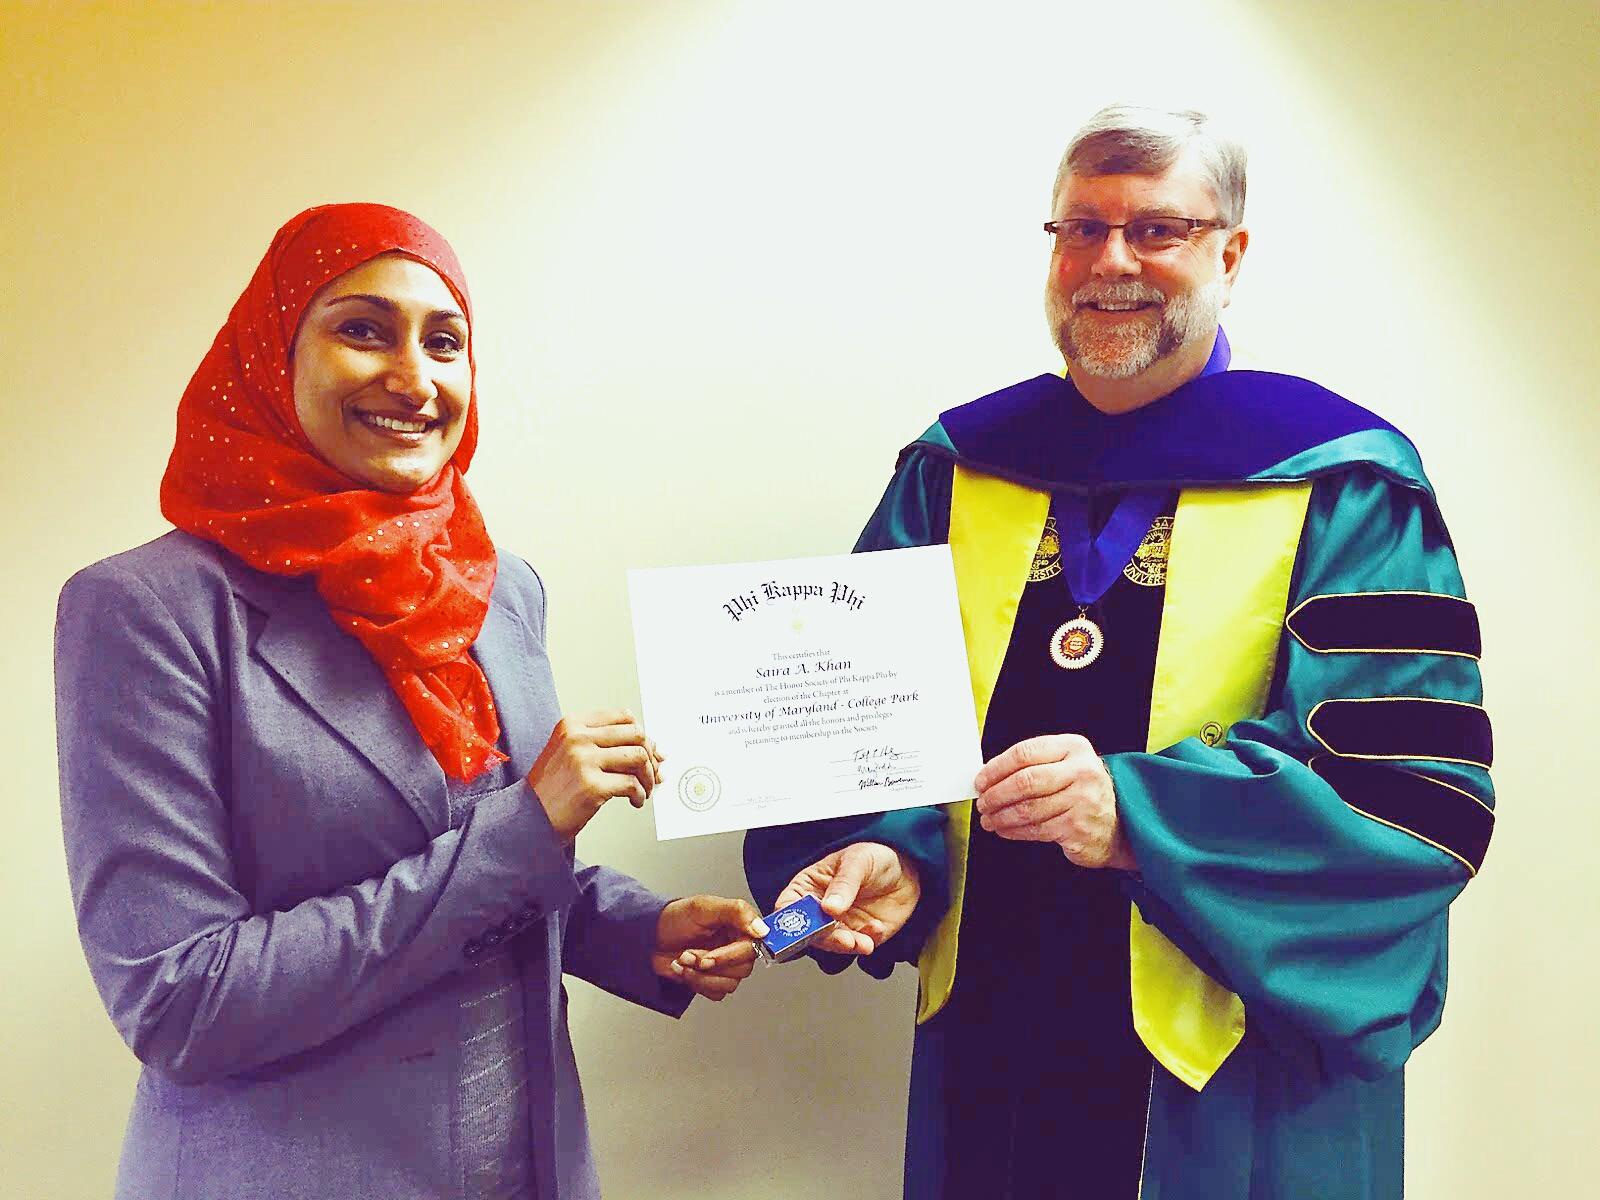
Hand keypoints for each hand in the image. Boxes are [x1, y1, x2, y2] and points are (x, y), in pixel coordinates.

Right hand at [527, 710, 663, 842]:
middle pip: (636, 734)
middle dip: (651, 756)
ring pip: (638, 757)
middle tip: (652, 772)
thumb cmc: (551, 789)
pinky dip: (640, 795)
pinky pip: (632, 785)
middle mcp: (577, 738)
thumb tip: (653, 749)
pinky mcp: (591, 786)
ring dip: (648, 777)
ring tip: (644, 790)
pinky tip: (635, 801)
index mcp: (572, 724)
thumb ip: (606, 746)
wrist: (528, 817)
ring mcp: (583, 761)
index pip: (623, 717)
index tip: (649, 750)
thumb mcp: (571, 753)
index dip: (642, 735)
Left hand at [653, 895, 767, 1000]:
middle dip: (711, 964)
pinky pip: (716, 993)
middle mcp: (736, 946)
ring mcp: (725, 966)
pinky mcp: (713, 981)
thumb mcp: (703, 907)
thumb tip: (761, 928)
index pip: (753, 946)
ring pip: (730, 983)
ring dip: (701, 975)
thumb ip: (736, 912)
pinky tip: (684, 970)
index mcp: (739, 926)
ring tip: (683, 960)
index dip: (732, 954)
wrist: (649, 938)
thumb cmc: (675, 918)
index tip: (712, 956)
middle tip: (689, 954)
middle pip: (742, 968)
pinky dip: (697, 984)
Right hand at [776, 841, 920, 955]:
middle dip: (825, 938)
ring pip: (832, 945)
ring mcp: (839, 924)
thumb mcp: (857, 861)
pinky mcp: (859, 935)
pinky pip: (857, 946)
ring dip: (846, 946)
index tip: (802, 928)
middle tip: (842, 938)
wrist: (908, 870)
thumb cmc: (875, 857)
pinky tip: (876, 928)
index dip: (788, 920)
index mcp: (809, 887)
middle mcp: (820, 909)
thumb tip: (829, 906)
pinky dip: (866, 942)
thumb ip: (844, 883)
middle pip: (808, 932)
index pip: (788, 907)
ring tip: (862, 941)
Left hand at [973, 733, 1135, 869]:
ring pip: (1027, 808)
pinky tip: (1004, 830)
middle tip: (982, 802)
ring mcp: (1082, 801)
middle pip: (1025, 781)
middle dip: (996, 794)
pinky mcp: (1078, 828)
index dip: (996, 768)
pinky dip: (1013, 831)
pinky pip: (1035, 829)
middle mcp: (1082, 771)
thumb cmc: (1081, 792)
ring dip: (1001, 816)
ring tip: (988, 819)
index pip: (1025, 752)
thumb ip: (1034, 764)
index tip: (980, 780)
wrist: (1119, 824)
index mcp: (1074, 747)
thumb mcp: (1067, 765)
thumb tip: (988, 777)